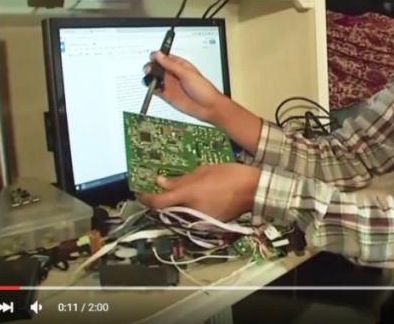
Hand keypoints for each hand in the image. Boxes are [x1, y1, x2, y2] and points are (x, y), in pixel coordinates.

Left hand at [137, 163, 260, 222]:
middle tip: (157, 189)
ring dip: (175, 204)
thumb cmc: (229, 175)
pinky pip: (193, 215)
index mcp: (187, 196)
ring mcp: (200, 219)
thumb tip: (160, 182)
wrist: (254, 189)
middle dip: (160, 201)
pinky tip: (195, 197)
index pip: (157, 203)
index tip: (138, 191)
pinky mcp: (210, 222)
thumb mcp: (202, 171)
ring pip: (180, 213)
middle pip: (168, 210)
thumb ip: (180, 180)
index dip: (145, 198)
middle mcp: (191, 212)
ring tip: (177, 191)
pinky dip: (190, 207)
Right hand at [145, 51, 221, 122]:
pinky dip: (151, 88)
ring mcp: (170, 84)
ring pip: (154, 78)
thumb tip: (158, 55)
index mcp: (180, 65)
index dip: (157, 56)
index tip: (152, 58)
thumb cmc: (203, 89)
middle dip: (151, 66)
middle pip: (157, 67)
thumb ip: (171, 65)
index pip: (164, 57)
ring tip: (149, 78)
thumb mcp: (186, 74)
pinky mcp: (167, 95)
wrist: (208, 107)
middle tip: (149, 69)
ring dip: (149, 77)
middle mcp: (173, 74)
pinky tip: (151, 87)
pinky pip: (155, 90)